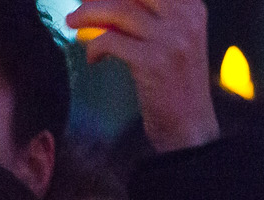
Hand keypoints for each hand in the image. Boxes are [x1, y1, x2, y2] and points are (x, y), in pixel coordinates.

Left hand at [68, 0, 219, 152]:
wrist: (189, 125)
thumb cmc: (174, 84)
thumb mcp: (171, 41)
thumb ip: (148, 19)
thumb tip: (105, 3)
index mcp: (191, 7)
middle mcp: (185, 17)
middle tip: (79, 7)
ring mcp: (171, 38)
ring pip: (118, 10)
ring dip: (88, 15)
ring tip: (72, 23)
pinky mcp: (152, 61)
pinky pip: (110, 40)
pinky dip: (94, 47)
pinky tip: (93, 58)